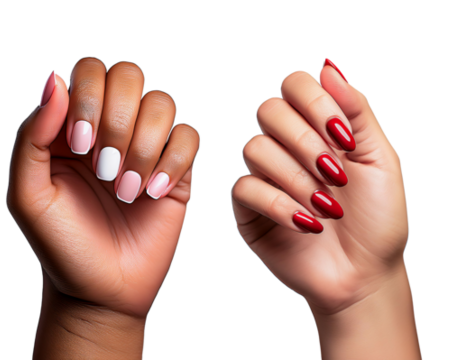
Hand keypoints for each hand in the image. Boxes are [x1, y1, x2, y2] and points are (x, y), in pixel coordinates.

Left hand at [6, 58, 199, 357]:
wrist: (99, 292)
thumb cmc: (59, 243)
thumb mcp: (28, 194)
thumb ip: (32, 136)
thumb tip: (55, 79)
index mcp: (68, 123)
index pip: (87, 71)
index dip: (88, 98)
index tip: (80, 145)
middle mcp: (108, 125)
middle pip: (129, 75)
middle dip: (118, 120)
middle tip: (104, 169)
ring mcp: (145, 143)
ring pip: (162, 103)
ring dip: (143, 146)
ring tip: (125, 191)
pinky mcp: (177, 167)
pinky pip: (190, 136)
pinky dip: (172, 162)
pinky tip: (151, 193)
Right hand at [231, 58, 418, 357]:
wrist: (366, 276)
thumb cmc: (378, 220)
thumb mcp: (381, 159)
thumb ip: (356, 110)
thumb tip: (328, 66)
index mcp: (317, 127)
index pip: (295, 85)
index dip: (314, 102)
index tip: (344, 137)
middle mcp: (286, 145)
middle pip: (268, 110)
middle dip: (305, 142)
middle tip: (335, 173)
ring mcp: (264, 176)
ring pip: (255, 148)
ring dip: (298, 179)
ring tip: (328, 208)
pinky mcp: (248, 209)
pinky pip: (246, 188)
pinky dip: (281, 205)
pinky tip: (308, 224)